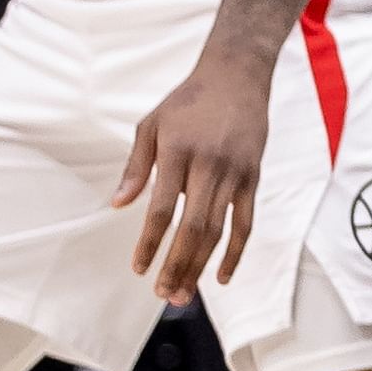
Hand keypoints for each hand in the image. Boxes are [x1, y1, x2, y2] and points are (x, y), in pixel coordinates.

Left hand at [113, 59, 272, 301]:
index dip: (150, 243)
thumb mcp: (151, 125)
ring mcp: (236, 172)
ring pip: (219, 229)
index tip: (139, 269)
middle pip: (194, 227)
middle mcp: (209, 165)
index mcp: (178, 152)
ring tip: (185, 293)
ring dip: (201, 265)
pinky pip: (246, 221)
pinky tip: (222, 275)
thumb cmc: (187, 101)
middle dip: (178, 265)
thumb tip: (118, 205)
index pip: (161, 209)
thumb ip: (136, 167)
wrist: (238, 75)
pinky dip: (236, 251)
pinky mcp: (253, 176)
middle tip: (164, 295)